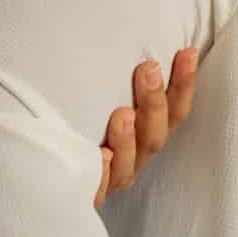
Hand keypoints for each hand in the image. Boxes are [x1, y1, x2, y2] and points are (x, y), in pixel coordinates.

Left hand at [95, 47, 200, 207]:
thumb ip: (127, 77)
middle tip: (148, 70)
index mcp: (147, 134)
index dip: (184, 84)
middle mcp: (135, 157)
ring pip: (128, 165)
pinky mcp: (88, 193)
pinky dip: (101, 174)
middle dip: (155, 103)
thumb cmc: (82, 120)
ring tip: (122, 115)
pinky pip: (97, 190)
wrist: (51, 169)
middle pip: (155, 137)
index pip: (175, 111)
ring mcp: (112, 177)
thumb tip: (138, 43)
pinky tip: (99, 156)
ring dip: (128, 139)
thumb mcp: (105, 95)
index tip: (186, 52)